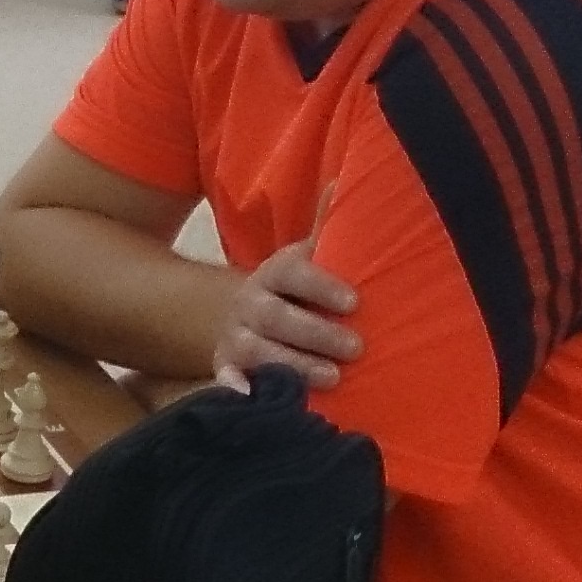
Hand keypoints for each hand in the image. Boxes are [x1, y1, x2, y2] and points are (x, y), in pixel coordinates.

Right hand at [211, 238, 361, 390]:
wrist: (243, 317)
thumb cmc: (293, 292)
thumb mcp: (307, 261)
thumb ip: (328, 231)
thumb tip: (342, 185)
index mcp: (274, 274)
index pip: (293, 273)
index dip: (321, 287)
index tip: (354, 303)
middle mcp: (250, 303)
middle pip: (275, 316)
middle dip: (316, 333)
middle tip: (355, 348)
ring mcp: (235, 336)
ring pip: (256, 350)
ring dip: (293, 364)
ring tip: (332, 378)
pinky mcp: (225, 366)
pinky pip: (225, 377)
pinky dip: (234, 387)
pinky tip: (251, 396)